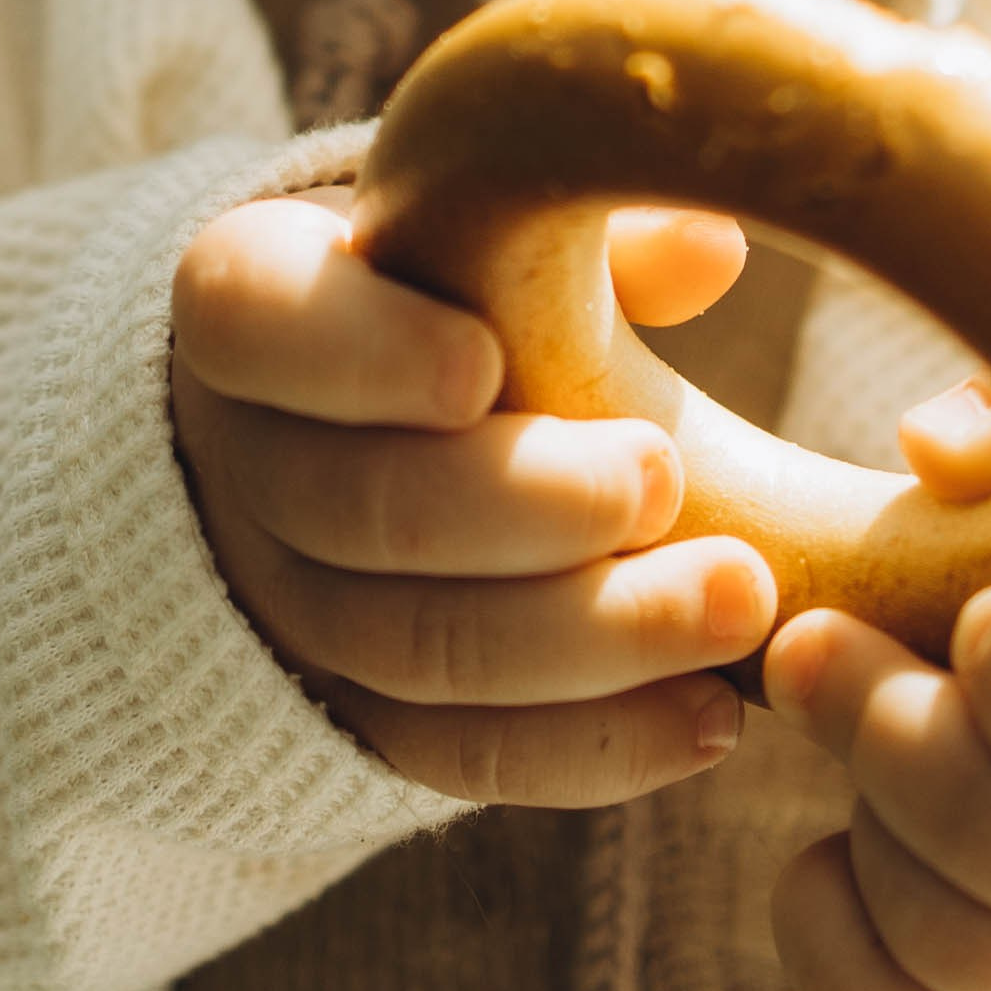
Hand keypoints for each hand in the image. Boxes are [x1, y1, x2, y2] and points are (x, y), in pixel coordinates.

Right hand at [170, 189, 775, 804]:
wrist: (346, 433)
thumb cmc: (445, 291)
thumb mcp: (487, 234)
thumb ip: (578, 238)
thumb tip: (708, 248)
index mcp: (257, 310)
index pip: (258, 322)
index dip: (359, 354)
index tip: (482, 365)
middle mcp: (255, 469)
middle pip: (360, 508)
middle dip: (522, 504)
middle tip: (658, 478)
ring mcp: (301, 611)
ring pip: (422, 650)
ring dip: (590, 637)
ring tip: (736, 601)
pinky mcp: (369, 720)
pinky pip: (468, 756)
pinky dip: (595, 748)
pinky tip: (713, 718)